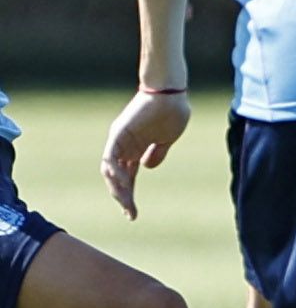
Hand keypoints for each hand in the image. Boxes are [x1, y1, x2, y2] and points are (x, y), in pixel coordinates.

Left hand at [100, 90, 189, 218]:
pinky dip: (115, 171)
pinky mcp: (119, 133)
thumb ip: (157, 153)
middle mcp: (123, 146)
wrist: (172, 93)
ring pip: (110, 169)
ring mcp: (120, 140)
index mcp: (135, 149)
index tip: (133, 214)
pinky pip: (111, 155)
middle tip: (130, 213)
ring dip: (117, 187)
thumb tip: (148, 167)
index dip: (129, 195)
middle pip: (117, 177)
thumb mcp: (166, 139)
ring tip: (126, 202)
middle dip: (123, 197)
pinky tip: (124, 184)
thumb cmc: (172, 112)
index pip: (128, 177)